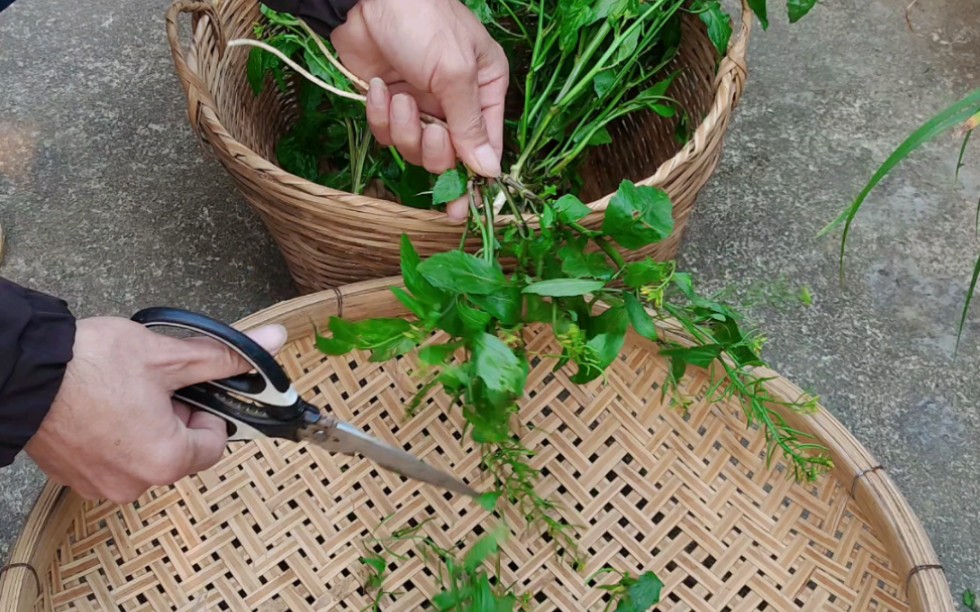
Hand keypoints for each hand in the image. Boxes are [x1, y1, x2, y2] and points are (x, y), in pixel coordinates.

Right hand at [25, 317, 287, 503]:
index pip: (214, 444)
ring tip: (121, 393)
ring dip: (144, 426)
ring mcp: (99, 485)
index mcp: (165, 461)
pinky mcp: (72, 477)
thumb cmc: (90, 365)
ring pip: (145, 455)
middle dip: (174, 418)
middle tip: (151, 386)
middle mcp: (134, 484)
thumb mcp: (169, 356)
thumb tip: (270, 342)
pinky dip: (113, 435)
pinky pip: (111, 459)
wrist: (19, 372)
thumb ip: (225, 356)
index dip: (206, 412)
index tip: (187, 390)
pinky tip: (98, 406)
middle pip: (180, 452)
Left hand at [332, 0, 508, 219]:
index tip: (464, 210)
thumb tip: (489, 171)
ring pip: (415, 149)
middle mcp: (455, 101)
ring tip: (399, 97)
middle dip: (433, 148)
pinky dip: (380, 115)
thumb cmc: (422, 20)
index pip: (487, 147)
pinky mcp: (390, 104)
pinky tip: (378, 89)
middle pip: (449, 156)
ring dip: (403, 128)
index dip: (475, 179)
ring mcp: (421, 104)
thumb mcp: (455, 71)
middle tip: (428, 129)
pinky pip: (387, 133)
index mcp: (485, 89)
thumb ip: (470, 125)